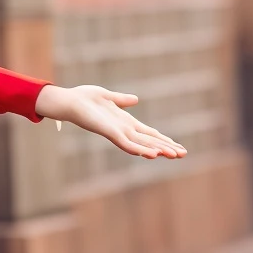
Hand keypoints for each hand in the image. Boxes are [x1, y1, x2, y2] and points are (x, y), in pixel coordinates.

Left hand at [35, 85, 186, 159]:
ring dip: (158, 150)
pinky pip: (127, 143)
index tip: (178, 146)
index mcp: (125, 122)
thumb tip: (135, 99)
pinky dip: (139, 149)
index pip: (148, 133)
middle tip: (183, 155)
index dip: (163, 139)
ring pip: (142, 144)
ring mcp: (117, 132)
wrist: (69, 100)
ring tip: (174, 155)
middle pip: (149, 141)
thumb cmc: (84, 98)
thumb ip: (122, 100)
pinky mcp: (109, 132)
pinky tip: (153, 154)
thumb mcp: (108, 97)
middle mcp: (123, 129)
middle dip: (166, 147)